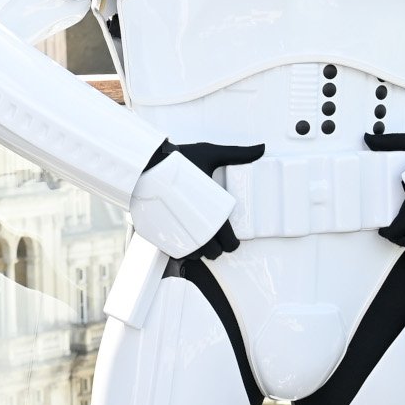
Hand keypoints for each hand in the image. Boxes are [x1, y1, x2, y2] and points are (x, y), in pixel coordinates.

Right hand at [129, 141, 263, 261]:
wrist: (144, 163)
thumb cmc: (177, 158)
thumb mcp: (210, 153)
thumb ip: (238, 154)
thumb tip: (261, 148)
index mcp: (213, 213)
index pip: (229, 240)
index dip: (232, 244)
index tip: (230, 240)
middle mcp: (197, 228)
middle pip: (213, 252)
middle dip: (216, 249)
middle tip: (215, 240)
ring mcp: (177, 234)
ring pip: (194, 256)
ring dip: (198, 252)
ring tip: (199, 241)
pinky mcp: (159, 235)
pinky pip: (174, 253)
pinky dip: (180, 251)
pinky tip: (182, 243)